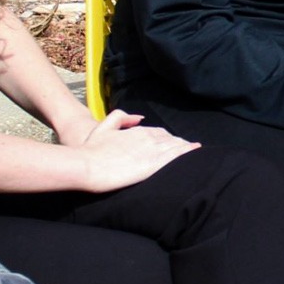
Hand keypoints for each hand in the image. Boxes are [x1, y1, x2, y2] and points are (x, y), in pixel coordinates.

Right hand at [70, 111, 197, 191]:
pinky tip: (196, 152)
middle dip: (177, 143)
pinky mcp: (154, 164)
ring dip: (184, 148)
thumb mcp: (103, 127)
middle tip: (184, 149)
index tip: (170, 143)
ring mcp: (152, 151)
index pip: (159, 133)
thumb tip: (139, 118)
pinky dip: (187, 153)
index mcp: (138, 131)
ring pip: (175, 147)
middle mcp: (148, 138)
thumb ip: (121, 117)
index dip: (166, 139)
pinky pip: (176, 157)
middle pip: (169, 139)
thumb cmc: (91, 149)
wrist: (87, 166)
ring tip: (192, 152)